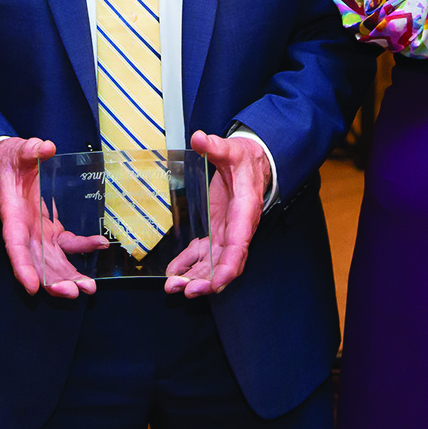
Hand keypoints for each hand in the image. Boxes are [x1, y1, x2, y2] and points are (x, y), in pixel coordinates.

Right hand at [0, 137, 100, 298]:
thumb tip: (45, 147)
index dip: (23, 268)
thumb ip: (29, 150)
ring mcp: (39, 234)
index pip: (15, 247)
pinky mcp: (50, 231)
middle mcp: (25, 231)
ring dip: (69, 277)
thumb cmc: (9, 161)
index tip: (32, 287)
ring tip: (89, 288)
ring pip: (53, 263)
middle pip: (37, 264)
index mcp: (12, 217)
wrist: (6, 166)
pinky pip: (67, 246)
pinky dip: (82, 249)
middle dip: (54, 281)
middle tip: (73, 292)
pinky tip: (99, 245)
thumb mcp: (17, 151)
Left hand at [164, 131, 269, 296]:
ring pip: (212, 263)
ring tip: (173, 288)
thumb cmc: (245, 160)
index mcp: (244, 212)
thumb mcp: (232, 150)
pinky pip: (202, 254)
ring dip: (195, 277)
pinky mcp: (217, 231)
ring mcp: (227, 233)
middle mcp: (238, 229)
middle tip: (184, 290)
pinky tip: (173, 272)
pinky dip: (188, 264)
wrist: (253, 163)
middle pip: (225, 263)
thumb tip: (200, 138)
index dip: (227, 268)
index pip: (238, 247)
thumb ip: (216, 146)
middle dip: (206, 280)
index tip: (215, 284)